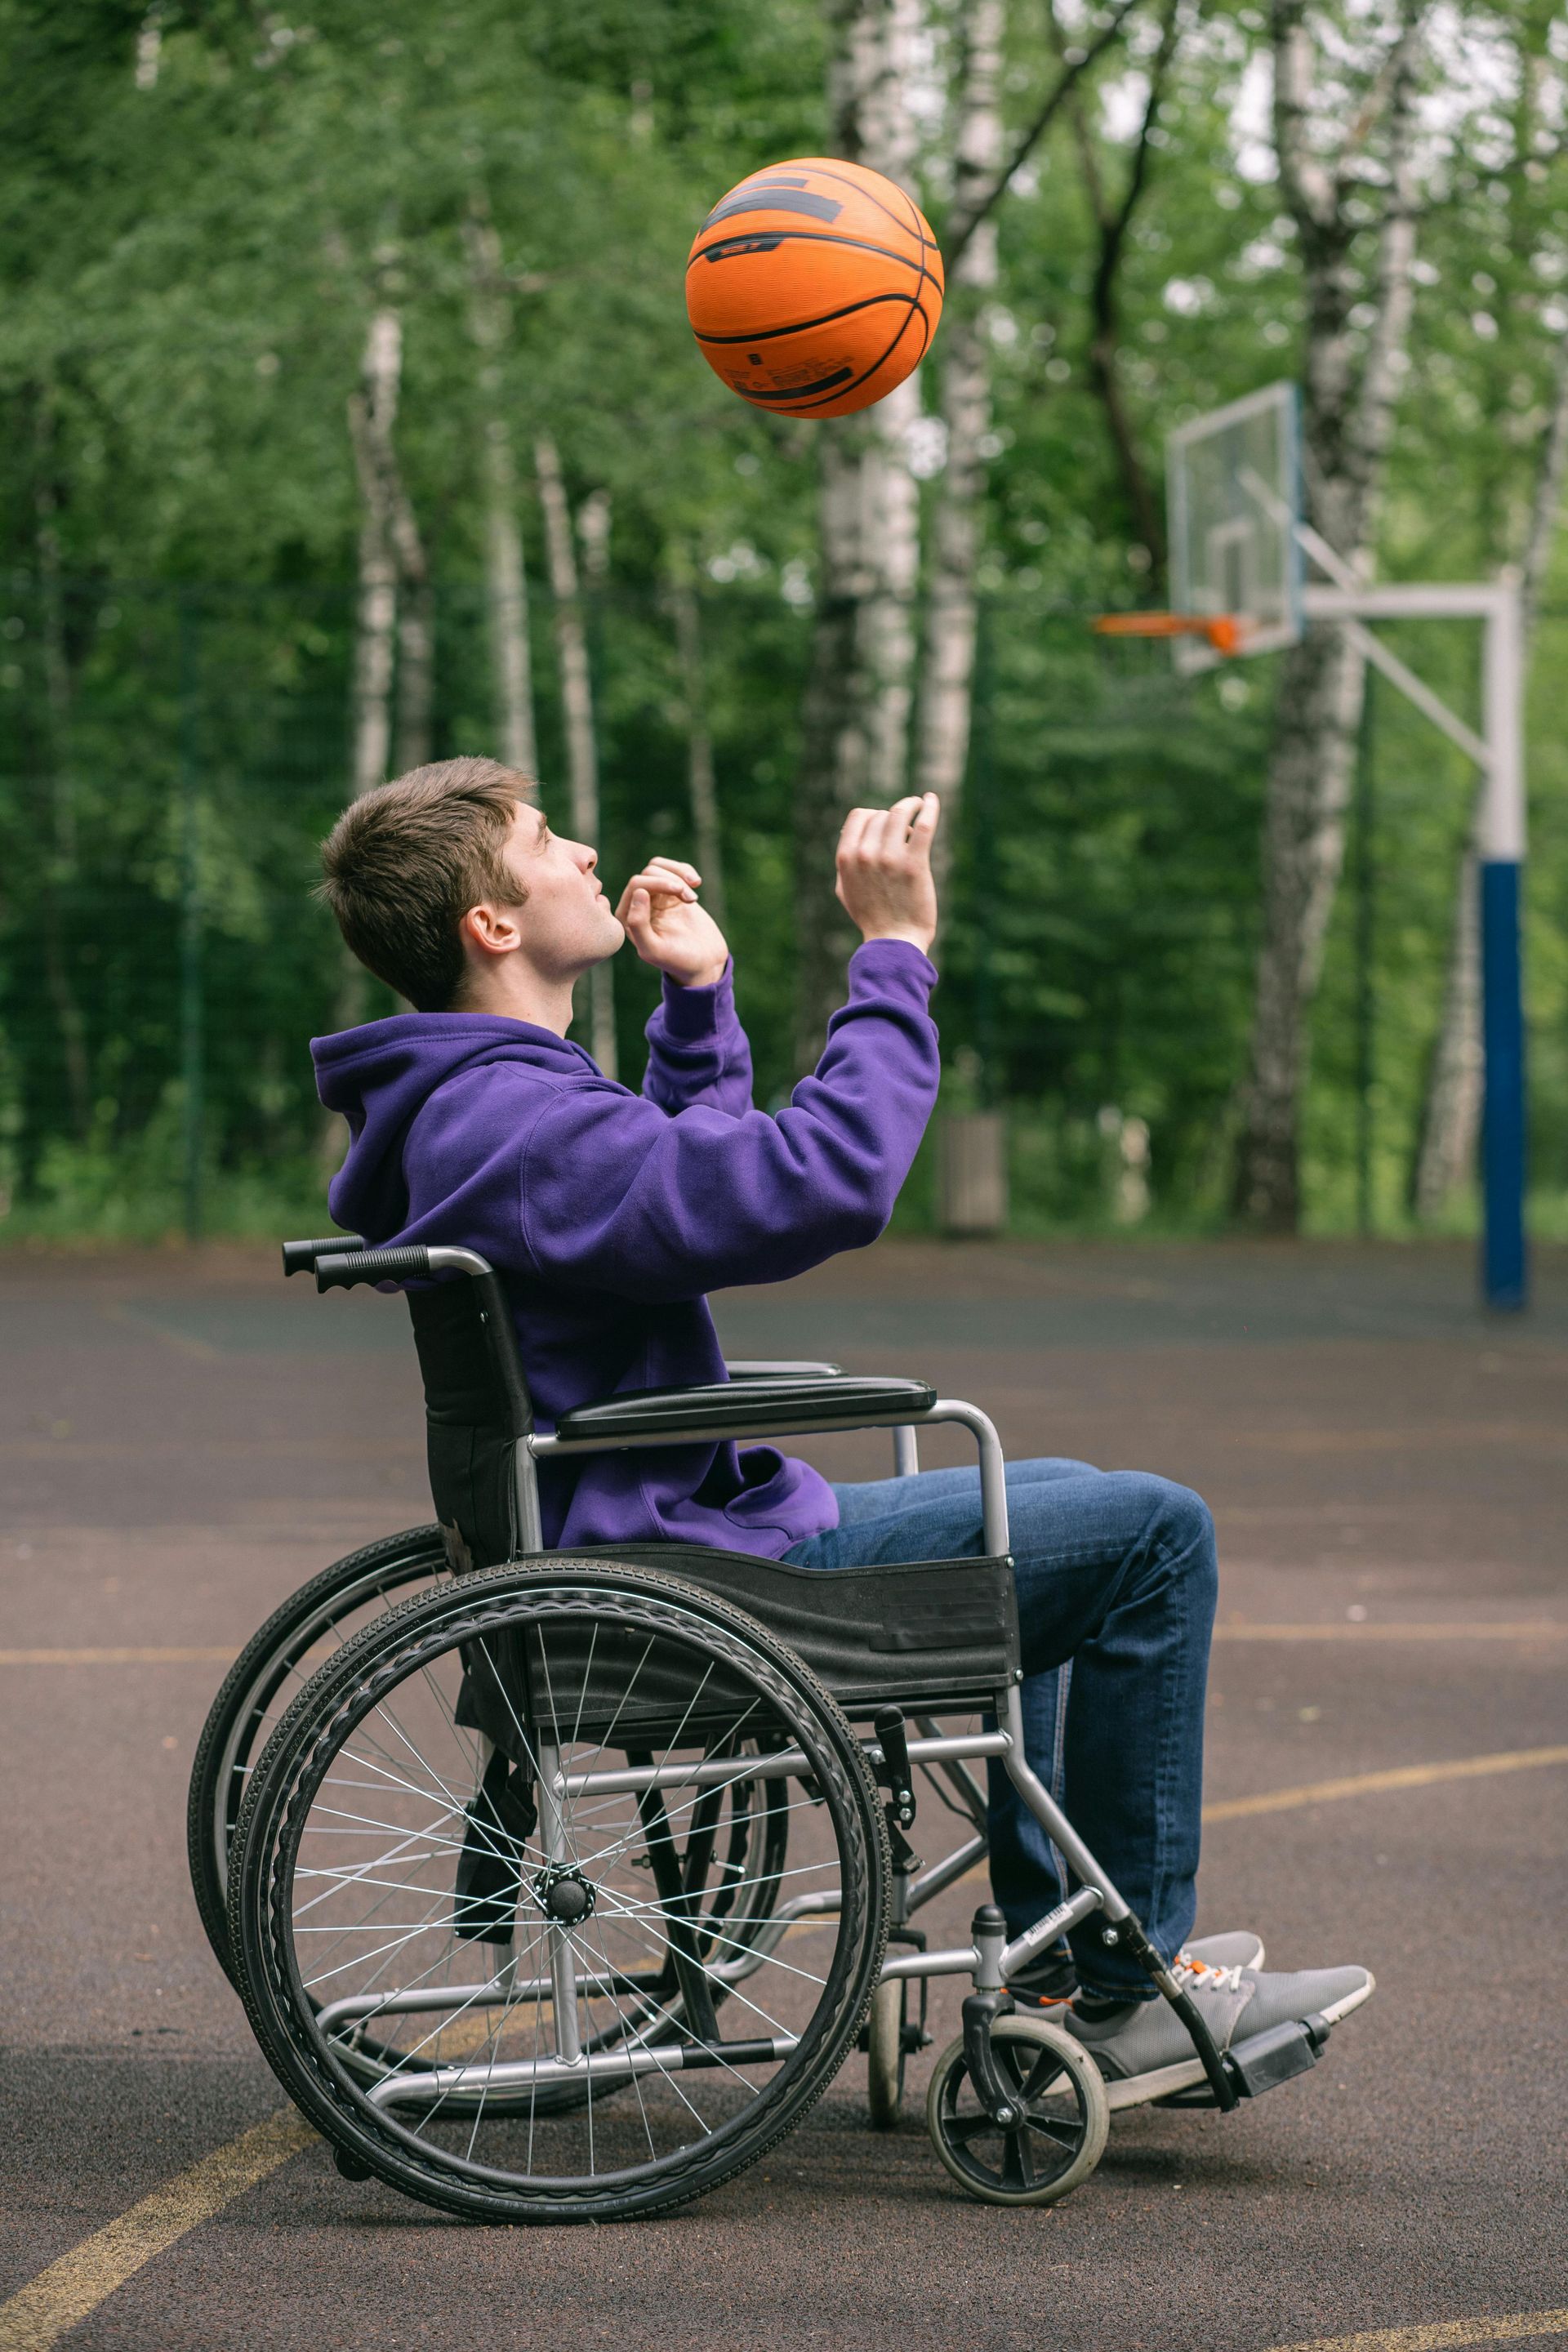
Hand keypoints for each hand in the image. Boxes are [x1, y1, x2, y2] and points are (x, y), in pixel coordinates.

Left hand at [615, 856, 729, 987]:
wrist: (704, 961)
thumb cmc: (678, 960)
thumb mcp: (654, 949)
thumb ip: (638, 924)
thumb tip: (639, 892)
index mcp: (627, 917)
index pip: (636, 885)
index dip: (658, 883)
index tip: (680, 893)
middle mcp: (637, 904)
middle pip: (648, 874)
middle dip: (671, 881)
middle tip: (691, 899)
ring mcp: (655, 896)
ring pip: (658, 867)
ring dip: (679, 876)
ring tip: (694, 896)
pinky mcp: (671, 892)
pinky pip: (671, 868)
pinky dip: (685, 871)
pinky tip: (697, 883)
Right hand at [834, 793, 938, 953]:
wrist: (894, 941)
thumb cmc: (872, 917)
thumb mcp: (845, 889)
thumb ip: (844, 862)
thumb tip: (847, 835)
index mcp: (846, 858)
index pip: (859, 816)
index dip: (873, 815)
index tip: (885, 823)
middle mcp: (865, 854)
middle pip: (882, 815)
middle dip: (894, 818)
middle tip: (906, 831)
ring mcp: (890, 857)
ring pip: (901, 813)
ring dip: (911, 805)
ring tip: (920, 805)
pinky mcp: (915, 863)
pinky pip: (925, 824)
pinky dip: (930, 807)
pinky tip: (932, 800)